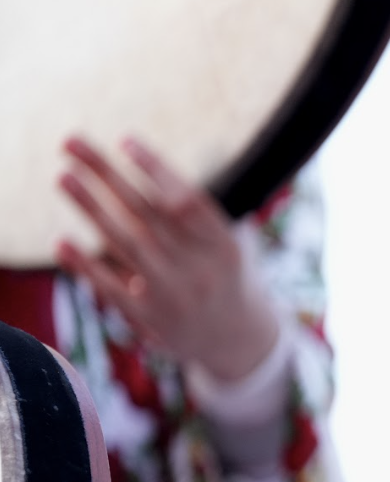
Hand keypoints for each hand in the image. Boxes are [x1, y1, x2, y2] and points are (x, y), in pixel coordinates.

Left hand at [55, 136, 277, 380]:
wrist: (234, 340)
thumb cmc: (220, 277)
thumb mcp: (222, 246)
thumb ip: (190, 217)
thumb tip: (146, 169)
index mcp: (223, 246)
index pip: (188, 200)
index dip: (157, 170)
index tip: (125, 141)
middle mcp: (201, 269)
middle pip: (147, 213)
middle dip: (108, 174)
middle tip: (72, 142)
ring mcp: (175, 295)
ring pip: (127, 243)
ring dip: (92, 208)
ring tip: (64, 177)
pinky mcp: (149, 318)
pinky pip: (112, 287)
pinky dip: (86, 265)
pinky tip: (62, 242)